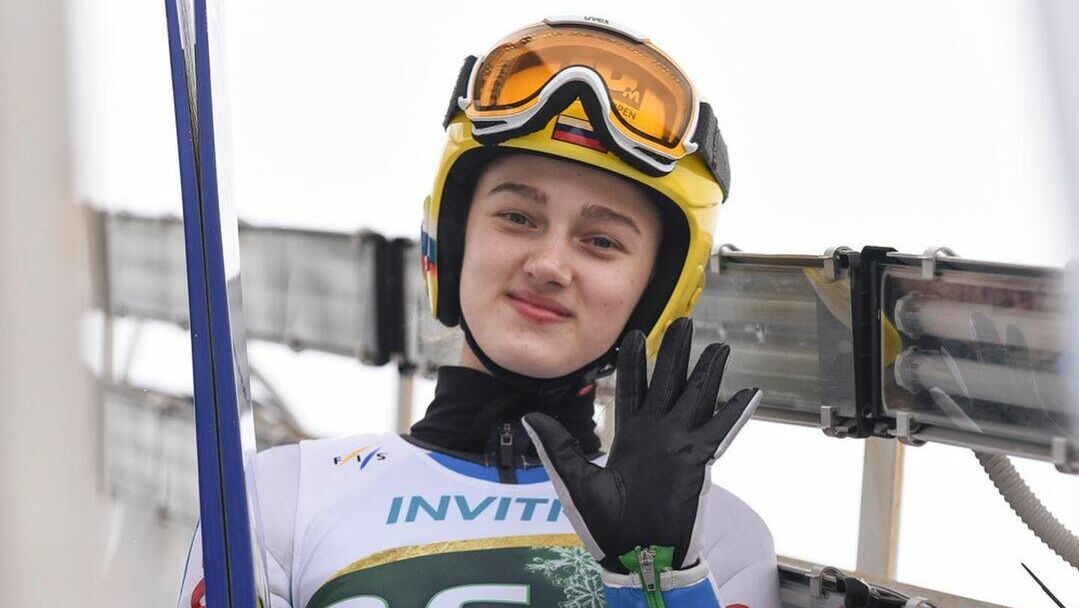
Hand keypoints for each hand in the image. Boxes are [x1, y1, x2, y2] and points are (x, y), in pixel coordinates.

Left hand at [522, 317, 760, 573]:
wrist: (634, 556)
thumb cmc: (605, 526)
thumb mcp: (576, 481)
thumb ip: (558, 446)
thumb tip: (529, 416)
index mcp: (629, 435)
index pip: (632, 388)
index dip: (635, 362)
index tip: (637, 335)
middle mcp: (657, 434)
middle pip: (669, 382)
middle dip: (676, 352)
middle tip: (684, 322)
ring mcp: (679, 445)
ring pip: (697, 398)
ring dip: (708, 372)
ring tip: (720, 345)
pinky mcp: (698, 462)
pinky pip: (720, 431)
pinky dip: (734, 412)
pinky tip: (749, 391)